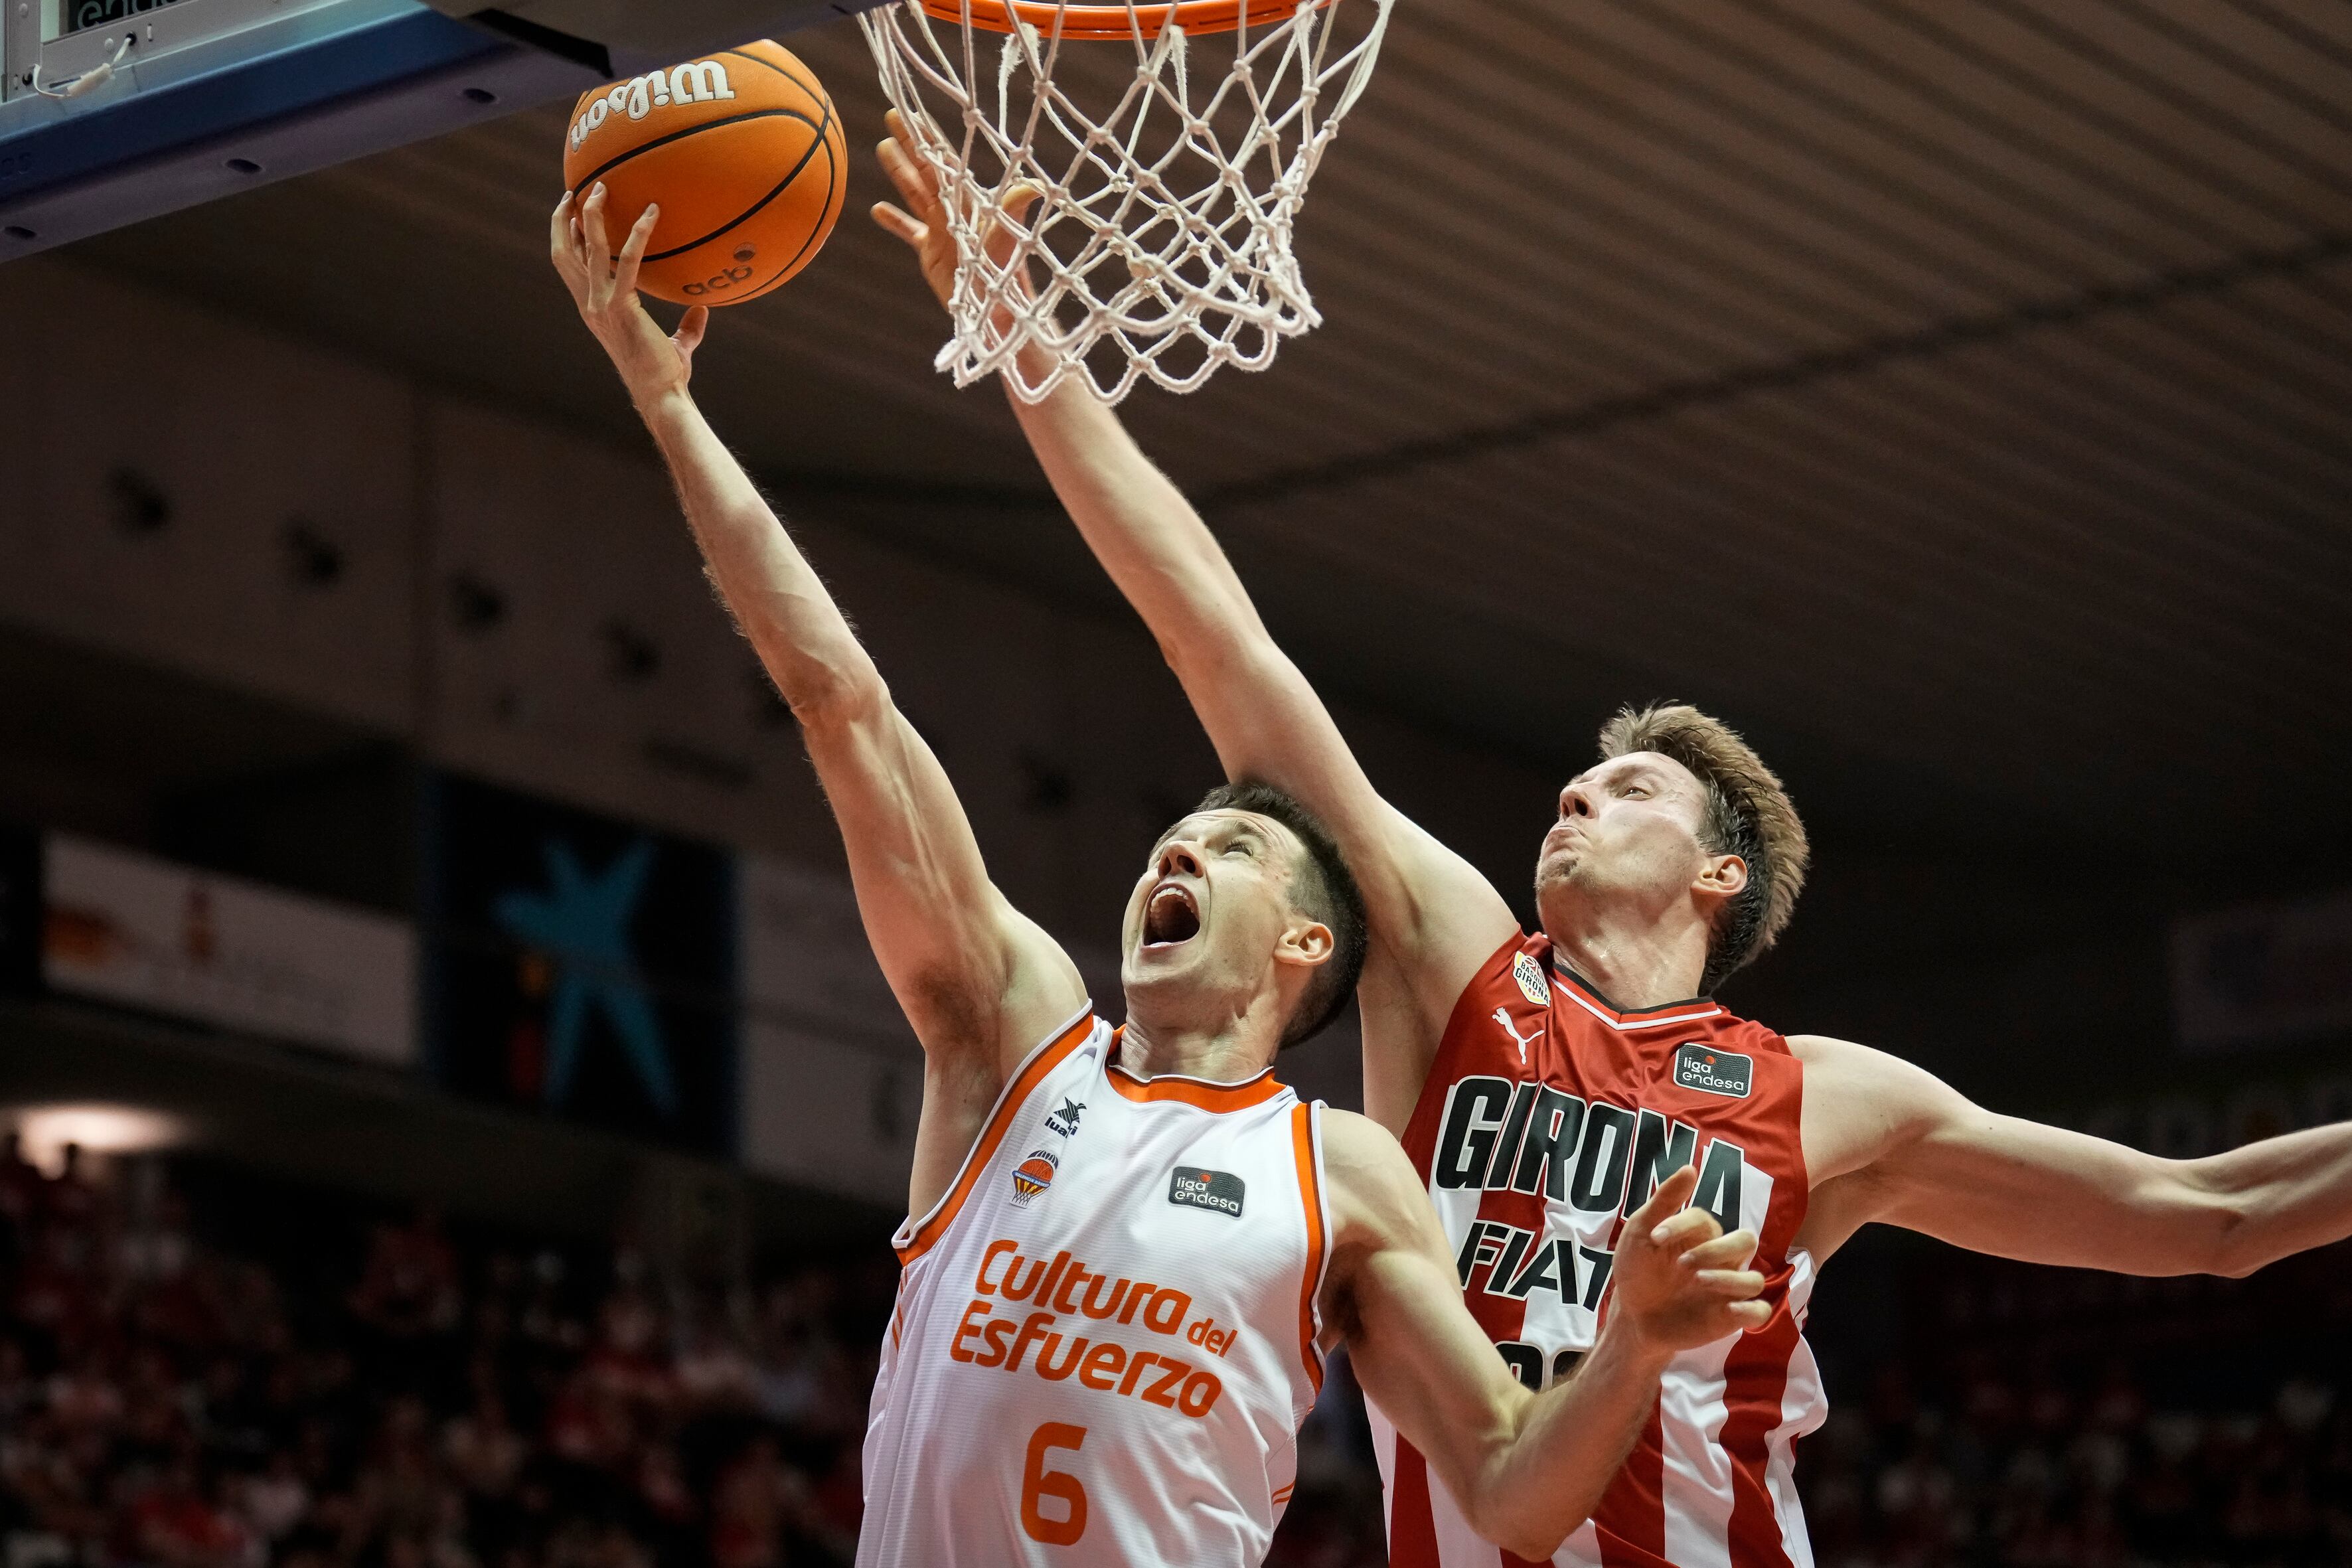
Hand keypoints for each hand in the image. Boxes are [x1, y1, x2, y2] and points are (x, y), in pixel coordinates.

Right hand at [550, 183, 707, 407]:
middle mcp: (589, 305)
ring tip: (601, 187)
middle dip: (564, 219)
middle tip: (575, 190)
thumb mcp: (675, 346)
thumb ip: (687, 326)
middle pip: (564, 253)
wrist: (660, 394)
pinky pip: (627, 261)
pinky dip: (638, 234)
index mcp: (593, 310)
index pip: (569, 267)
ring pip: (587, 250)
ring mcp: (601, 305)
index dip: (564, 238)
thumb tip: (702, 308)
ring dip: (591, 215)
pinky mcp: (621, 306)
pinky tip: (651, 213)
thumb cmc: (666, 376)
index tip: (569, 212)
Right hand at [870, 109, 1038, 316]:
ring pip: (915, 194)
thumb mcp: (1006, 237)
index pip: (945, 162)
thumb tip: (1033, 187)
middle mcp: (955, 211)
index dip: (928, 137)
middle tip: (892, 115)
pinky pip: (910, 232)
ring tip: (882, 148)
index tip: (912, 114)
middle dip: (911, 143)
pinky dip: (895, 222)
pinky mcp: (933, 254)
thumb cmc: (1005, 273)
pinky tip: (877, 209)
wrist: (998, 312)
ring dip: (900, 172)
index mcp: (969, 202)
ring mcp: (942, 231)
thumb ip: (1012, 210)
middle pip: (927, 170)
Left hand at [1606, 1166, 1769, 1360]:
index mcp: (1700, 1236)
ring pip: (1754, 1279)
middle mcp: (1720, 1260)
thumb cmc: (1638, 1270)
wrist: (1631, 1316)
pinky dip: (1750, 1309)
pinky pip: (1759, 1311)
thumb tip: (1690, 1168)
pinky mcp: (1730, 1317)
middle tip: (1683, 1262)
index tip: (1655, 1237)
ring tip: (1697, 1281)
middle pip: (1746, 1241)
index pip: (1706, 1219)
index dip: (1682, 1224)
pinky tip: (1726, 1307)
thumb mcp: (1640, 1233)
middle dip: (1717, 1249)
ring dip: (1729, 1279)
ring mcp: (1727, 1289)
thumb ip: (1664, 1201)